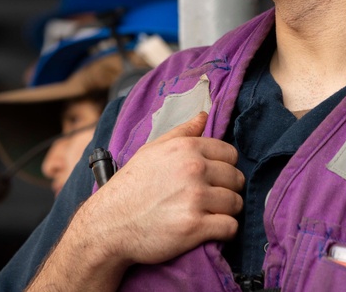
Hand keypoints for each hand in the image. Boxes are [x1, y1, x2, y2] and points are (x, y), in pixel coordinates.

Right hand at [93, 110, 244, 264]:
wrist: (109, 224)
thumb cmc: (130, 187)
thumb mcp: (151, 150)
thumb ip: (182, 132)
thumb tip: (204, 115)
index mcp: (187, 148)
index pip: (230, 154)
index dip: (224, 168)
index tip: (214, 179)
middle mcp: (194, 169)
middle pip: (236, 179)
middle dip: (227, 189)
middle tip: (211, 199)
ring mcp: (195, 198)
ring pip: (235, 203)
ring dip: (226, 211)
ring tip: (210, 215)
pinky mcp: (195, 227)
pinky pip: (230, 227)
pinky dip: (225, 231)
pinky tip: (210, 230)